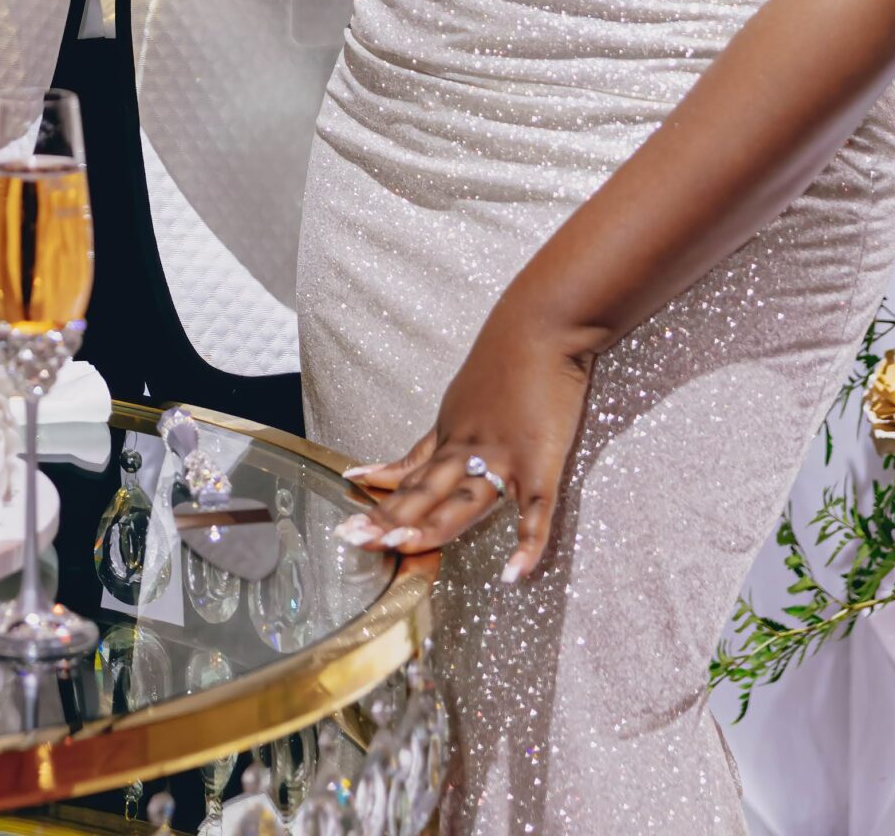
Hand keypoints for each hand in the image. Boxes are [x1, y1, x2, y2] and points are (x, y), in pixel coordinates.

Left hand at [335, 288, 593, 574]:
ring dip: (429, 529)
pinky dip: (526, 545)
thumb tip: (456, 429)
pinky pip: (533, 512)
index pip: (412, 467)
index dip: (383, 486)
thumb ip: (465, 410)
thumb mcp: (474, 381)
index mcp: (453, 428)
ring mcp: (502, 456)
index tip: (350, 495)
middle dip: (388, 517)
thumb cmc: (512, 345)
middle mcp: (468, 446)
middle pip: (423, 489)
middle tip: (352, 538)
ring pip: (460, 503)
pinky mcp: (539, 462)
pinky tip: (513, 575)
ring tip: (398, 553)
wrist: (544, 320)